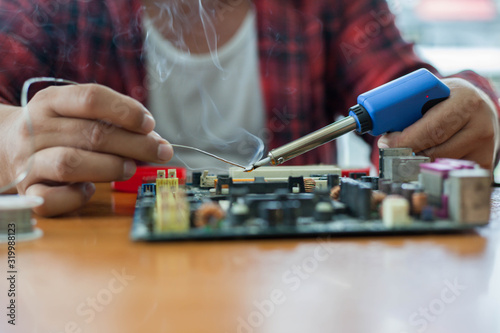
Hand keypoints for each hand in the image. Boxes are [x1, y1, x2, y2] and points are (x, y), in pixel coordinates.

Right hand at [0, 84, 172, 215]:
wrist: (5, 146)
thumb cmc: (58, 130)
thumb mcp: (76, 113)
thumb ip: (112, 122)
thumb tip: (155, 141)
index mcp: (50, 101)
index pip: (91, 98)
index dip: (126, 111)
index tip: (150, 124)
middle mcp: (35, 128)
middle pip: (92, 134)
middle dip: (136, 144)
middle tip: (161, 151)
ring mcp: (27, 161)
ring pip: (70, 163)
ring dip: (110, 167)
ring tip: (130, 168)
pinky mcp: (27, 191)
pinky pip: (51, 199)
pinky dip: (75, 197)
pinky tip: (90, 190)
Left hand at [378, 78, 499, 169]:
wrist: (478, 107)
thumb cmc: (448, 100)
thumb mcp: (431, 94)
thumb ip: (409, 108)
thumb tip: (382, 130)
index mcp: (465, 101)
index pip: (431, 130)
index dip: (405, 141)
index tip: (386, 143)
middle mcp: (480, 126)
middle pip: (434, 153)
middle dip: (405, 155)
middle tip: (388, 152)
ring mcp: (484, 149)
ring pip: (438, 166)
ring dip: (415, 164)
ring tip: (406, 153)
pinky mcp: (484, 165)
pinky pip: (448, 175)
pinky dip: (430, 171)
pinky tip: (422, 163)